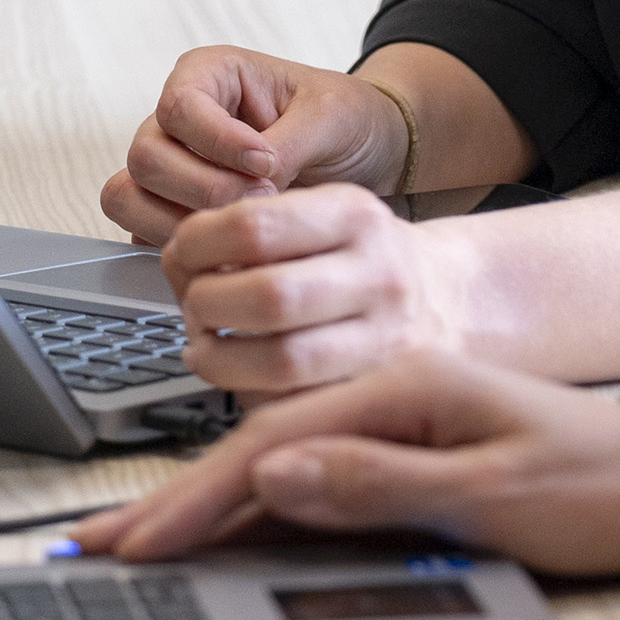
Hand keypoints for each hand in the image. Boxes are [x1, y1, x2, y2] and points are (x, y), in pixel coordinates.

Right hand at [68, 349, 619, 578]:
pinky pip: (314, 497)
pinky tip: (210, 546)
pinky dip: (253, 522)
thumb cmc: (601, 483)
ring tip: (125, 551)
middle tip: (91, 550)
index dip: (196, 498)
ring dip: (201, 514)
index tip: (136, 543)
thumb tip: (283, 472)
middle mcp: (390, 404)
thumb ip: (383, 482)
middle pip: (259, 457)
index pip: (275, 446)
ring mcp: (395, 438)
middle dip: (172, 506)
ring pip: (277, 478)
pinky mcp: (406, 473)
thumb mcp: (493, 489)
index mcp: (405, 388)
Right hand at [105, 49, 402, 239]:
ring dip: (183, 222)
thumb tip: (251, 180)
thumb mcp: (329, 116)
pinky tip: (230, 249)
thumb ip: (286, 142)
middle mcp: (179, 121)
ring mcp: (171, 169)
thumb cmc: (345, 119)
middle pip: (146, 157)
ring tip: (244, 224)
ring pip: (130, 197)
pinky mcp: (172, 213)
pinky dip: (181, 249)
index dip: (216, 142)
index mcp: (209, 75)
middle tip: (263, 199)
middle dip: (205, 188)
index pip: (178, 107)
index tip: (265, 163)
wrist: (366, 155)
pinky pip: (144, 235)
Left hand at [154, 189, 495, 395]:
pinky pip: (296, 405)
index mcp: (356, 215)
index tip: (183, 253)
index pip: (254, 225)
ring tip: (205, 347)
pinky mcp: (375, 392)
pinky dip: (249, 395)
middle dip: (206, 305)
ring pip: (282, 362)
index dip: (198, 244)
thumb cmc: (359, 258)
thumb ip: (251, 228)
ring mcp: (384, 340)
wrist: (442, 300)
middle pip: (267, 296)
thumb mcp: (322, 215)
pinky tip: (239, 377)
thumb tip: (177, 258)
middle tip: (194, 307)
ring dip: (220, 359)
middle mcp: (378, 275)